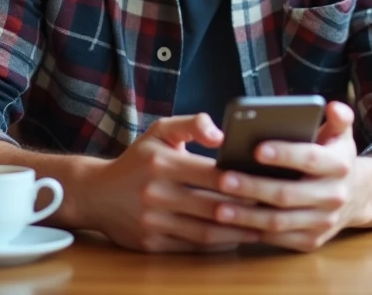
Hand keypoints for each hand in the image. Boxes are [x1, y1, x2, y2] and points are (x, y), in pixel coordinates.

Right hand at [82, 113, 260, 252]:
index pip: (211, 173)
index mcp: (161, 162)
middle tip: (275, 209)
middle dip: (246, 209)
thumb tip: (222, 134)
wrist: (96, 194)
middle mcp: (155, 193)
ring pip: (205, 231)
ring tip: (264, 228)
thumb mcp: (160, 131)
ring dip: (237, 232)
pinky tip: (237, 239)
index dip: (241, 180)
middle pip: (212, 205)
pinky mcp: (151, 244)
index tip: (267, 181)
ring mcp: (152, 222)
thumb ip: (193, 123)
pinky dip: (217, 245)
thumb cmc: (138, 159)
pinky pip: (192, 247)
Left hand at [211, 101, 368, 252]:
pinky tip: (232, 225)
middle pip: (288, 194)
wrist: (357, 195)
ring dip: (247, 217)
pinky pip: (279, 240)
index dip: (285, 154)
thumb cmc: (334, 157)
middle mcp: (333, 196)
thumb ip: (338, 118)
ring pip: (280, 222)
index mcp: (339, 165)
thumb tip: (333, 106)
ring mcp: (323, 222)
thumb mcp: (340, 134)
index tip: (256, 149)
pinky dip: (254, 233)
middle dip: (253, 188)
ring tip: (219, 208)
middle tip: (223, 179)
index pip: (311, 159)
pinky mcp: (311, 241)